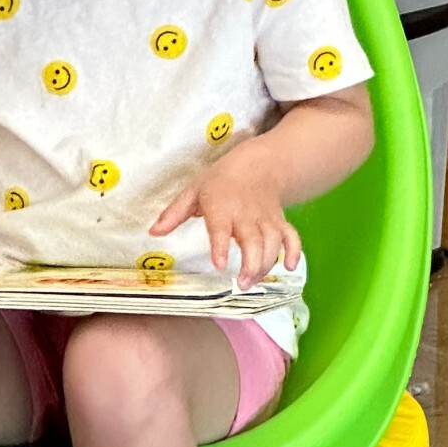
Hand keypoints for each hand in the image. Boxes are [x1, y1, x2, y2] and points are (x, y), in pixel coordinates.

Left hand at [151, 146, 300, 289]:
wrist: (258, 163)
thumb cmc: (221, 181)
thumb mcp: (193, 191)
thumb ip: (174, 214)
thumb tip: (153, 232)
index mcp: (221, 206)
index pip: (221, 227)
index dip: (221, 246)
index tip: (219, 264)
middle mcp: (245, 213)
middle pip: (253, 240)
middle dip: (251, 263)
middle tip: (241, 283)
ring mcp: (265, 218)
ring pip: (272, 242)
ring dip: (267, 264)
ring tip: (253, 282)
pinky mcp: (279, 220)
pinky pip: (291, 236)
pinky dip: (294, 251)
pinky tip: (290, 266)